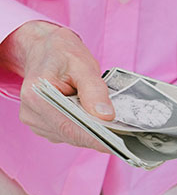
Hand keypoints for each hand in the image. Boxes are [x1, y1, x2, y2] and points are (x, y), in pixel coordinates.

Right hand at [0, 20, 113, 150]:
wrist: (45, 49)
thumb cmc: (63, 54)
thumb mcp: (83, 65)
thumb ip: (94, 90)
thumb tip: (106, 116)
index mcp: (37, 96)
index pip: (70, 128)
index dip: (96, 138)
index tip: (119, 145)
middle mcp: (32, 113)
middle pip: (72, 135)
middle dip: (99, 136)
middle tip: (125, 137)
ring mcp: (36, 122)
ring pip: (72, 138)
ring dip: (93, 134)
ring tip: (113, 127)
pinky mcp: (45, 126)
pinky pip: (70, 135)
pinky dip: (86, 131)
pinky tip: (97, 122)